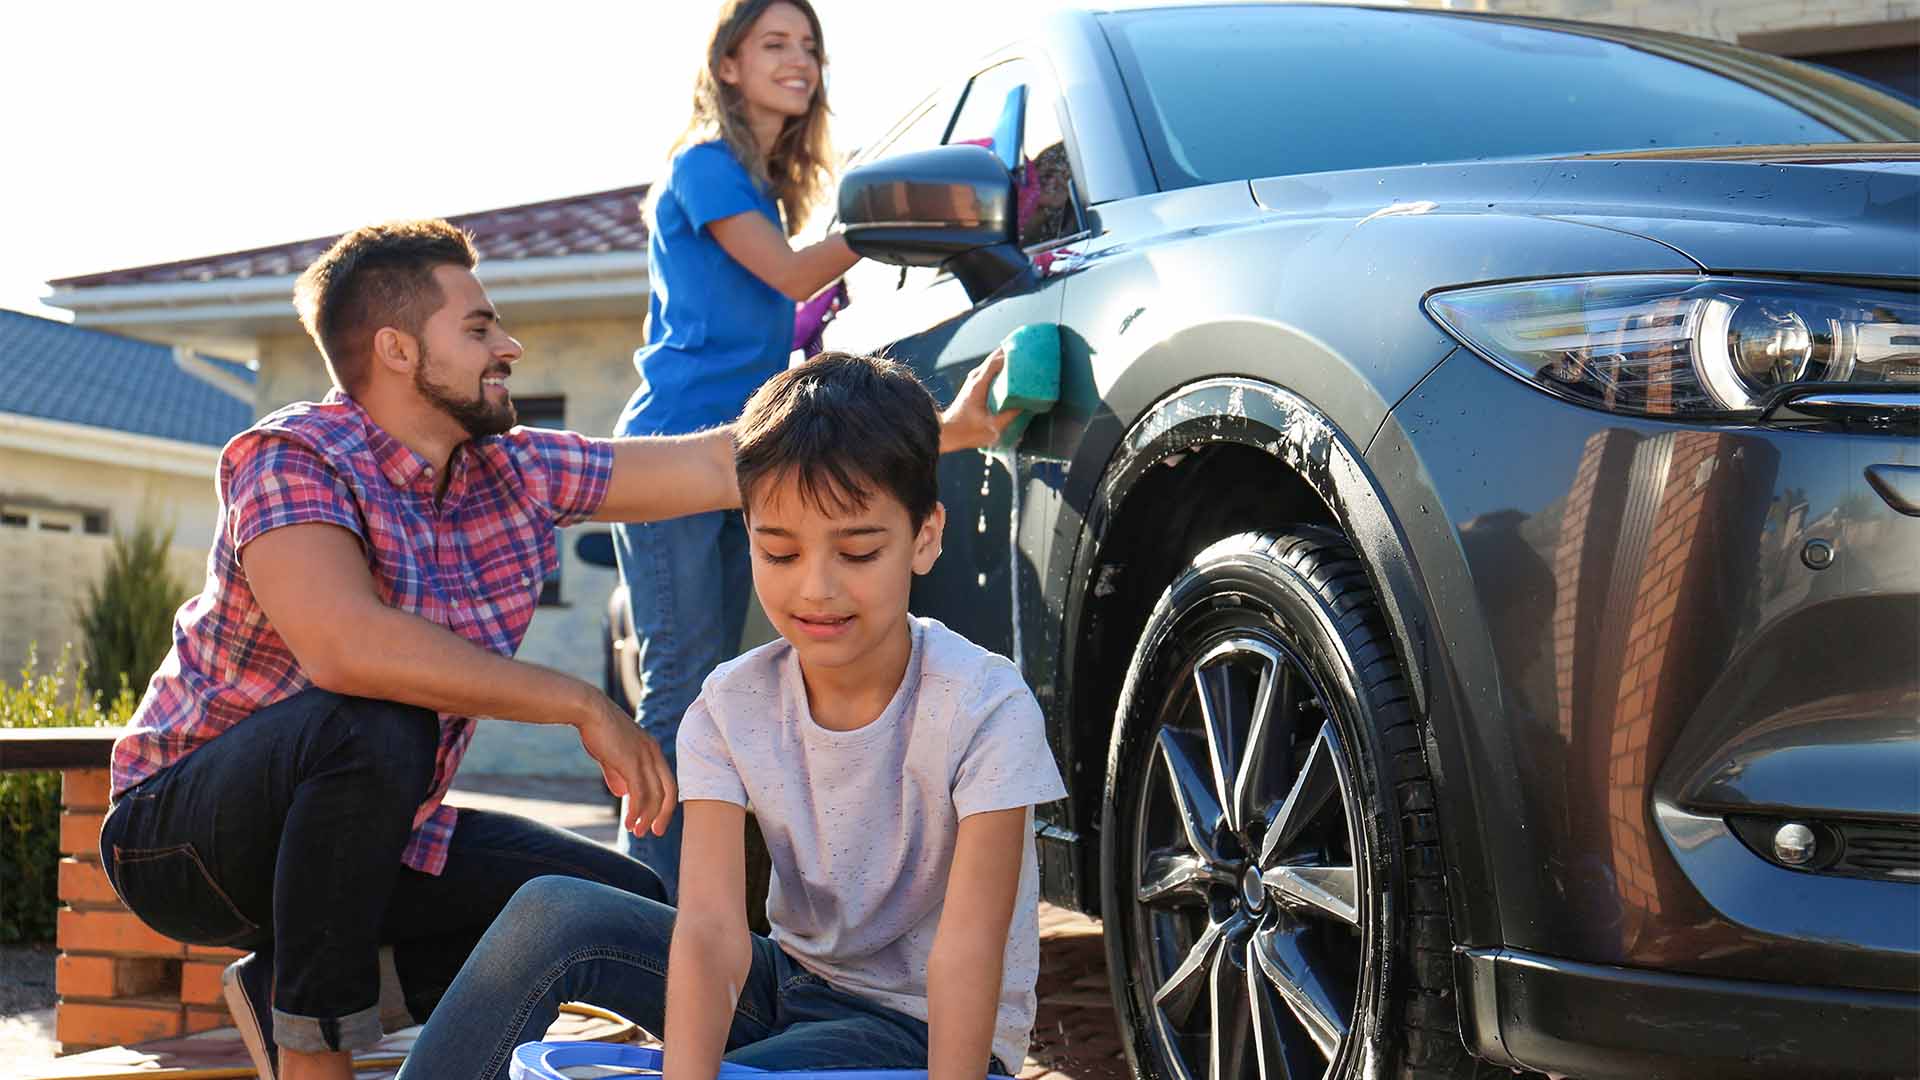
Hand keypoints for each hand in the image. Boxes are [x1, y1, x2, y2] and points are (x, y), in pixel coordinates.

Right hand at [575, 690, 676, 837]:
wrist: (588, 710)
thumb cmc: (597, 729)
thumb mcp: (611, 754)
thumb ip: (618, 773)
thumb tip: (620, 793)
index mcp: (652, 749)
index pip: (667, 781)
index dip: (664, 802)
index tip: (656, 818)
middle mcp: (654, 753)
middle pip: (669, 791)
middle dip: (663, 814)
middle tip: (655, 832)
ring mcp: (644, 757)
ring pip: (655, 796)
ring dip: (647, 817)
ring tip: (637, 831)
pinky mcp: (631, 762)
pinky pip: (640, 794)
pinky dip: (637, 812)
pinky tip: (630, 823)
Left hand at [940, 346, 1020, 452]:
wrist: (948, 432)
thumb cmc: (966, 431)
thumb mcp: (992, 428)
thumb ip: (1009, 416)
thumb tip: (1025, 405)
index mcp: (979, 384)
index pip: (996, 361)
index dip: (1012, 354)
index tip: (1027, 351)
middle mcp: (975, 377)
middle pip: (995, 357)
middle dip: (1012, 352)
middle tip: (1030, 352)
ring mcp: (974, 379)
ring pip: (993, 362)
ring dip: (1008, 359)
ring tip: (1025, 360)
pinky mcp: (975, 384)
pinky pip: (991, 369)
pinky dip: (1002, 367)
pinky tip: (1014, 372)